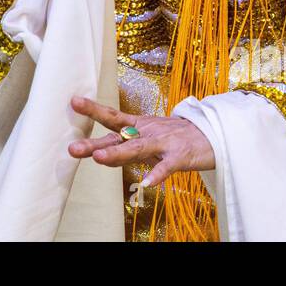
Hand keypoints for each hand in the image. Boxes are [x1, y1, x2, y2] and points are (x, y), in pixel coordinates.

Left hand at [68, 95, 214, 187]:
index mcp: (139, 126)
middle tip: (73, 148)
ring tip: (99, 159)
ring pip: (138, 148)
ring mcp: (163, 143)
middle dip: (95, 143)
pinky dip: (157, 174)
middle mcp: (147, 132)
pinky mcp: (180, 156)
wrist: (212, 134)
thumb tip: (96, 150)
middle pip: (119, 136)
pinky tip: (147, 183)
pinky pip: (167, 167)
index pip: (112, 117)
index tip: (73, 102)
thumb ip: (125, 142)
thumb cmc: (174, 136)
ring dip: (118, 154)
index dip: (93, 109)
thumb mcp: (148, 135)